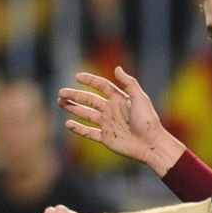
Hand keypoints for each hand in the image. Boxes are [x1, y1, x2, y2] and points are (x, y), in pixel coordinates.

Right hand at [57, 68, 181, 174]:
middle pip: (89, 100)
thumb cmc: (148, 121)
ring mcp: (107, 124)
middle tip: (61, 92)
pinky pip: (89, 132)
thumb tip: (117, 68)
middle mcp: (111, 110)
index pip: (101, 86)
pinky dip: (78, 129)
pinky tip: (68, 123)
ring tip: (60, 103)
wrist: (151, 145)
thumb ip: (129, 84)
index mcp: (119, 99)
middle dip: (75, 95)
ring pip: (86, 114)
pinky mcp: (106, 138)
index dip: (90, 81)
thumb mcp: (140, 99)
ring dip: (73, 108)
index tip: (77, 76)